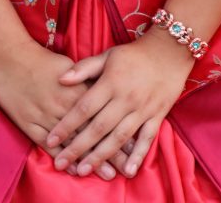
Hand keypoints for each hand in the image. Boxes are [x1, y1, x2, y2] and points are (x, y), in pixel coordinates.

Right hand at [0, 39, 120, 180]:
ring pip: (72, 140)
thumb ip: (85, 78)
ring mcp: (46, 114)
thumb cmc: (39, 59)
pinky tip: (73, 168)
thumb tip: (102, 89)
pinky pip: (47, 144)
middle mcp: (63, 103)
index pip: (102, 113)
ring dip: (89, 158)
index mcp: (75, 87)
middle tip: (124, 167)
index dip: (116, 129)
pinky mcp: (29, 122)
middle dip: (108, 150)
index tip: (131, 146)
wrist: (8, 56)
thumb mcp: (67, 64)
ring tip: (105, 173)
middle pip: (90, 130)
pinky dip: (61, 156)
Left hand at [45, 28, 193, 177]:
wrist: (169, 50)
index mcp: (111, 82)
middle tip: (60, 164)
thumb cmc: (134, 54)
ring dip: (101, 156)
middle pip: (98, 127)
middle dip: (78, 147)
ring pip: (119, 137)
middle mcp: (125, 98)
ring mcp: (142, 108)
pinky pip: (147, 138)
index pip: (84, 107)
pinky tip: (127, 170)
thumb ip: (84, 68)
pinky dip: (138, 155)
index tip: (51, 139)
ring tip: (84, 170)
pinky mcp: (157, 115)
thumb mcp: (108, 55)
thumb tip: (61, 79)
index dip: (67, 124)